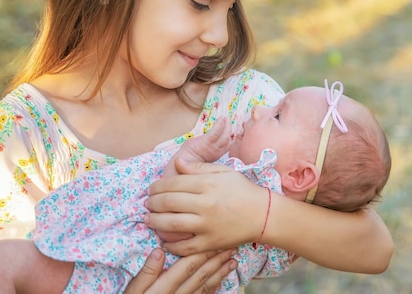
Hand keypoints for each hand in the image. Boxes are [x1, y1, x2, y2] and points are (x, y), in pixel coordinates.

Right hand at [124, 248, 237, 293]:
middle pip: (201, 274)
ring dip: (221, 273)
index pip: (188, 266)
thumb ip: (146, 272)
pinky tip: (221, 281)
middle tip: (231, 247)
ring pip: (206, 286)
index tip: (215, 240)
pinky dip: (214, 288)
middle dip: (217, 260)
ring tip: (232, 262)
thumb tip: (159, 250)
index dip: (203, 252)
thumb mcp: (133, 290)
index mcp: (164, 287)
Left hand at [145, 159, 267, 255]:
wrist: (264, 214)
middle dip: (152, 203)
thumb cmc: (243, 190)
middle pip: (168, 202)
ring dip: (155, 222)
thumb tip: (177, 163)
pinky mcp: (210, 243)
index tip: (151, 189)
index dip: (157, 186)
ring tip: (148, 219)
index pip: (173, 184)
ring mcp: (207, 225)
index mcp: (208, 184)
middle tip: (147, 204)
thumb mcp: (223, 171)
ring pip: (172, 224)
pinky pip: (185, 247)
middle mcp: (206, 204)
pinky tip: (164, 240)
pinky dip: (171, 244)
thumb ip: (199, 167)